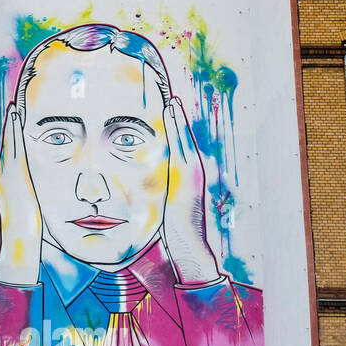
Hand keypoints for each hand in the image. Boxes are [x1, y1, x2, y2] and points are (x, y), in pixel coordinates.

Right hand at [0, 104, 42, 285]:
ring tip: (14, 110)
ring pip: (9, 146)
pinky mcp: (14, 176)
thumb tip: (31, 196)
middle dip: (10, 129)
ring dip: (12, 127)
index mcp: (5, 186)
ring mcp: (6, 177)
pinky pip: (14, 148)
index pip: (9, 157)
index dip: (12, 140)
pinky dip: (14, 132)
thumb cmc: (24, 235)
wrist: (18, 245)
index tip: (15, 125)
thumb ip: (26, 199)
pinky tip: (17, 118)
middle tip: (13, 109)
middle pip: (7, 148)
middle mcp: (2, 178)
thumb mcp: (26, 212)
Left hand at [160, 97, 220, 284]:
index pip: (180, 149)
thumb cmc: (177, 234)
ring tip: (172, 99)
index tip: (168, 112)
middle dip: (178, 119)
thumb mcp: (169, 209)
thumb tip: (153, 197)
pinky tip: (171, 112)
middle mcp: (193, 172)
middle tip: (171, 97)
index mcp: (187, 179)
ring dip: (178, 118)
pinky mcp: (188, 175)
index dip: (175, 131)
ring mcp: (192, 173)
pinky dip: (177, 127)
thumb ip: (164, 198)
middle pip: (184, 140)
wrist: (188, 247)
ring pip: (184, 138)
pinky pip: (181, 145)